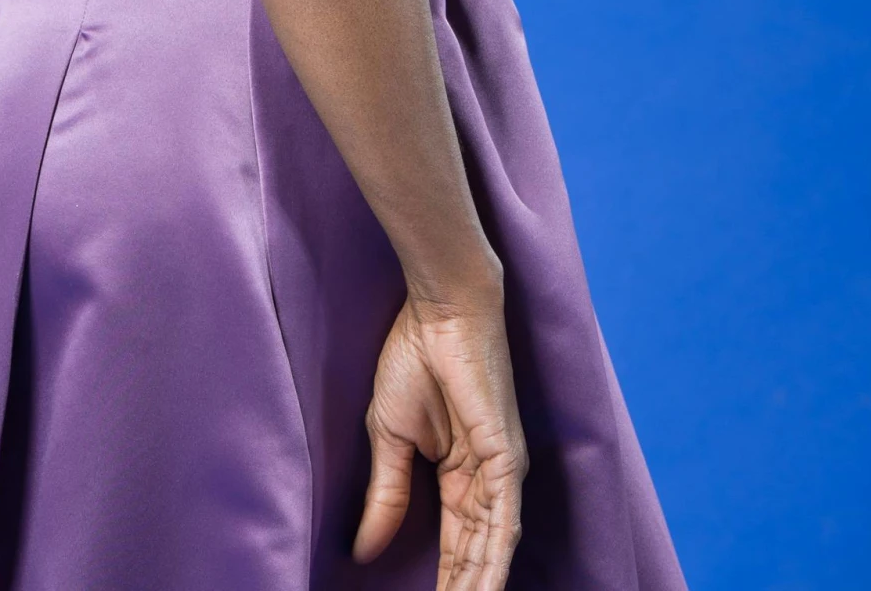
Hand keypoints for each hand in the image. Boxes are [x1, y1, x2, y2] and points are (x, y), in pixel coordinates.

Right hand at [353, 288, 526, 587]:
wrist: (435, 308)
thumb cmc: (413, 356)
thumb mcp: (387, 436)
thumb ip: (386, 494)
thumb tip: (363, 550)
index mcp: (461, 475)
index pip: (456, 544)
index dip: (445, 581)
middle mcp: (488, 479)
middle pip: (476, 553)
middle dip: (461, 590)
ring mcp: (501, 469)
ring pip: (494, 547)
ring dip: (478, 586)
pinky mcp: (507, 456)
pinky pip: (505, 520)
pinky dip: (496, 560)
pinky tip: (485, 590)